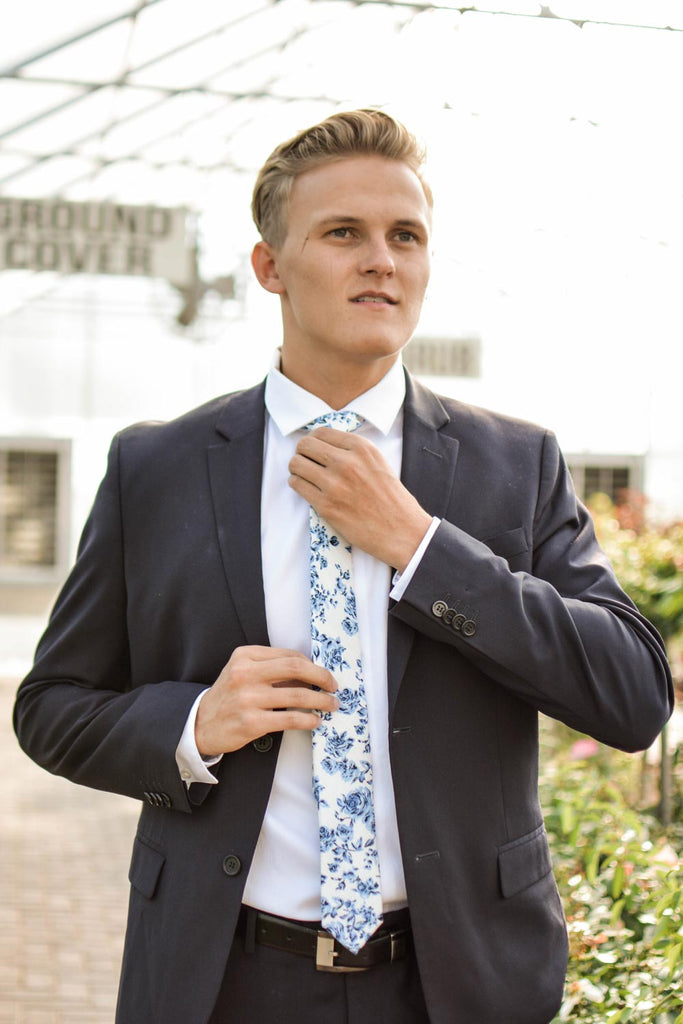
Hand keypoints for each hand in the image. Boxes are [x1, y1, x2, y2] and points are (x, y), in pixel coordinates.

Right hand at [195, 646, 337, 756]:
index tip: (322, 674)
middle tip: (333, 686)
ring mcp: (247, 699)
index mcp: (245, 656)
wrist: (200, 724)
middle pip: (296, 668)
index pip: (289, 655)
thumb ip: (271, 668)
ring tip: (330, 705)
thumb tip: (311, 673)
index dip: (312, 665)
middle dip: (322, 676)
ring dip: (321, 700)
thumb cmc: (229, 696)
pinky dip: (308, 719)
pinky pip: (290, 719)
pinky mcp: (251, 722)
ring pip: (297, 695)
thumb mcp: (243, 672)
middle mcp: (245, 674)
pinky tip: (315, 721)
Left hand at [288, 427, 431, 570]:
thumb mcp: (378, 463)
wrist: (402, 532)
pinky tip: (308, 489)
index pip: (322, 432)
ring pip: (296, 464)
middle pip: (305, 445)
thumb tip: (324, 445)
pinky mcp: (326, 505)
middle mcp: (346, 462)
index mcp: (362, 448)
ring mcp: (334, 484)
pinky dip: (298, 485)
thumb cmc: (392, 500)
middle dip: (302, 452)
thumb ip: (353, 452)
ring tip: (305, 476)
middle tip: (307, 462)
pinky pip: (296, 484)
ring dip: (297, 469)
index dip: (313, 440)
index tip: (314, 449)